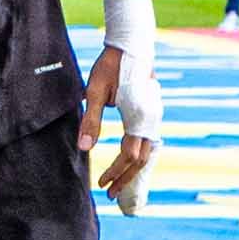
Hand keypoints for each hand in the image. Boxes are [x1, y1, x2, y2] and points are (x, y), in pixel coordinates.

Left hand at [78, 0, 163, 215]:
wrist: (133, 45)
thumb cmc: (111, 66)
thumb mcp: (94, 91)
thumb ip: (90, 121)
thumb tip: (84, 150)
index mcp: (139, 117)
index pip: (129, 155)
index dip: (115, 172)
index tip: (100, 183)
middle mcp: (152, 119)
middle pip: (142, 159)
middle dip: (126, 178)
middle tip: (110, 194)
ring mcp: (155, 116)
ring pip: (148, 151)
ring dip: (133, 169)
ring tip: (119, 183)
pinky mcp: (152, 112)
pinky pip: (148, 141)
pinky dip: (139, 157)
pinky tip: (128, 162)